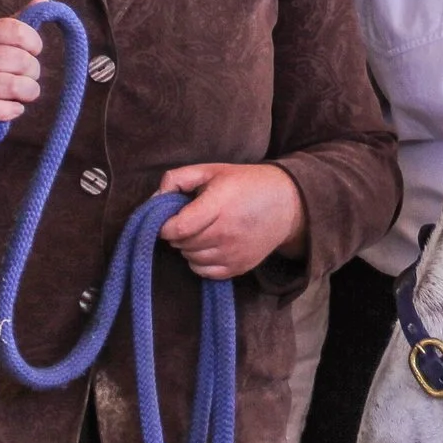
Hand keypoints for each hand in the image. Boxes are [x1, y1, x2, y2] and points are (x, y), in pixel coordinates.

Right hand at [0, 0, 48, 135]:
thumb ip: (13, 22)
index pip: (16, 30)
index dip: (34, 41)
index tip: (34, 51)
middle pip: (22, 60)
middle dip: (33, 70)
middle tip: (27, 76)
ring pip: (16, 86)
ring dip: (29, 91)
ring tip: (24, 92)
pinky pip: (4, 110)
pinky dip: (14, 110)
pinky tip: (12, 106)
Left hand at [154, 163, 307, 279]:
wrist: (288, 204)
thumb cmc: (247, 183)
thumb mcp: (212, 170)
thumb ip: (178, 179)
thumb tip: (154, 199)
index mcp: (219, 205)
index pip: (177, 228)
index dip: (164, 225)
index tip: (168, 218)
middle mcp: (226, 233)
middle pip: (182, 244)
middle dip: (178, 233)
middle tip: (188, 220)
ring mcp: (233, 253)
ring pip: (190, 258)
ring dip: (188, 246)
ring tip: (201, 230)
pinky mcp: (239, 268)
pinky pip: (204, 272)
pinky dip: (199, 260)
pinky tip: (209, 244)